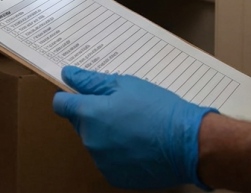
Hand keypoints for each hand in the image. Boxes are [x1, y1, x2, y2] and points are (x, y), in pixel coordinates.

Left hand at [52, 66, 215, 189]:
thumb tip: (68, 74)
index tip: (82, 94)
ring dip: (107, 135)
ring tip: (135, 128)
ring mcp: (101, 161)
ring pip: (95, 142)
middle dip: (94, 115)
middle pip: (80, 123)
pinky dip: (118, 154)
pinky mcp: (114, 177)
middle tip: (122, 109)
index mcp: (89, 114)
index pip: (61, 105)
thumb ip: (91, 81)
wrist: (188, 143)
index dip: (70, 97)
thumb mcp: (125, 85)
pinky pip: (108, 161)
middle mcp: (89, 139)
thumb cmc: (159, 109)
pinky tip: (138, 146)